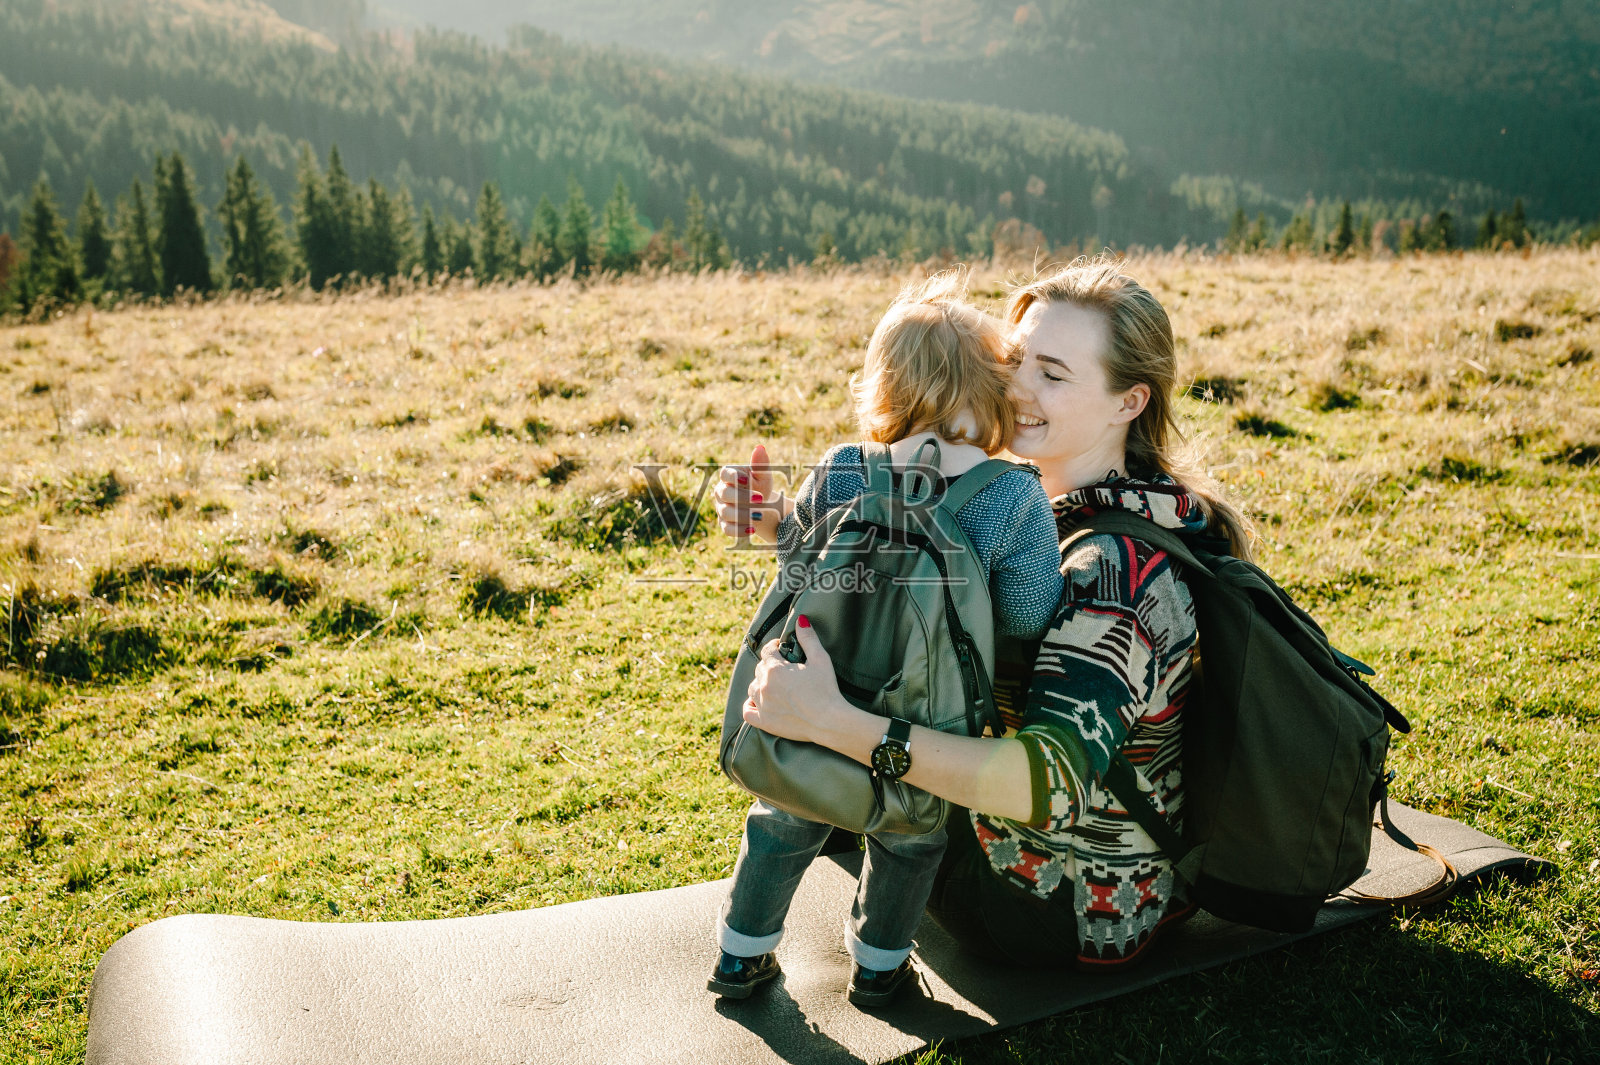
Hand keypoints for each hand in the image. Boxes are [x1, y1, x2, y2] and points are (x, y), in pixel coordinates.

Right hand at [714, 444, 782, 541]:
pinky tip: (753, 529)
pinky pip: (726, 529)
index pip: (724, 474)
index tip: (748, 480)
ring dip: (743, 515)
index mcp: (728, 476)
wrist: (762, 506)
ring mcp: (721, 508)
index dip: (733, 477)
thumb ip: (760, 464)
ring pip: (726, 512)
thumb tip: (760, 448)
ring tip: (760, 516)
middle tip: (761, 499)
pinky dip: (739, 530)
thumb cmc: (760, 486)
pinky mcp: (725, 524)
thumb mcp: (763, 476)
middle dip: (741, 497)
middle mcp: (721, 492)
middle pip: (724, 494)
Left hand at [743, 617, 843, 742]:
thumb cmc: (826, 690)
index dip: (775, 646)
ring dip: (761, 683)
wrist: (829, 721)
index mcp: (775, 669)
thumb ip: (808, 638)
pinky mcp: (765, 722)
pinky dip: (750, 706)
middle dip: (770, 665)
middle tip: (785, 668)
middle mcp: (764, 686)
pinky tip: (758, 702)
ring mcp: (762, 705)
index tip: (783, 648)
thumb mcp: (820, 659)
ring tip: (774, 685)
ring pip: (753, 688)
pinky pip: (748, 712)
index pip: (767, 650)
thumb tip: (800, 620)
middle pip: (759, 669)